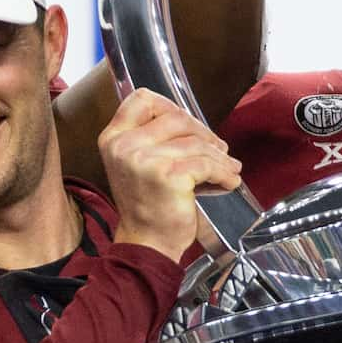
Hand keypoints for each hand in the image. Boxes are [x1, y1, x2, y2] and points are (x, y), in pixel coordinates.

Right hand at [97, 88, 241, 262]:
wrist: (147, 243)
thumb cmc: (148, 206)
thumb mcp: (136, 163)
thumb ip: (153, 137)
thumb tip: (193, 122)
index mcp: (113, 138)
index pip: (142, 99)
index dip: (169, 106)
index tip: (187, 122)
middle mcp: (124, 145)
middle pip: (176, 117)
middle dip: (203, 132)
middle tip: (218, 148)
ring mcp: (144, 160)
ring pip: (195, 143)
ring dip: (218, 156)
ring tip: (228, 168)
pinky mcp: (168, 175)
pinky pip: (206, 164)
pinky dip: (223, 172)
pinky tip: (228, 181)